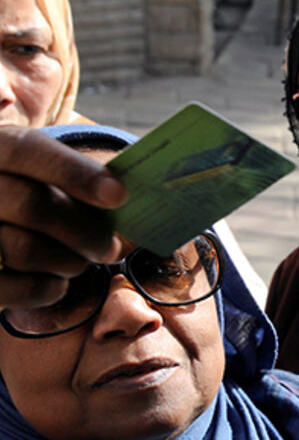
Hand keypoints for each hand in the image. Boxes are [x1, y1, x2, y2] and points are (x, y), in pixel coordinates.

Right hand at [0, 126, 126, 307]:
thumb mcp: (51, 175)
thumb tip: (142, 202)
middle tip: (112, 248)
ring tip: (81, 261)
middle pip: (34, 207)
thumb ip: (87, 182)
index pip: (29, 151)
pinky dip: (48, 288)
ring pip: (25, 249)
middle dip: (87, 233)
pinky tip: (58, 280)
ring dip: (70, 262)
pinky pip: (15, 288)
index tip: (120, 194)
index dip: (76, 173)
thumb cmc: (37, 194)